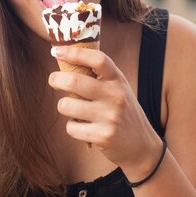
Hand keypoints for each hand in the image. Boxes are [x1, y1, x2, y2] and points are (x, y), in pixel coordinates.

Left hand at [48, 46, 161, 175]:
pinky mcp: (102, 137)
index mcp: (118, 80)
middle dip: (56, 79)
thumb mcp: (119, 89)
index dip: (74, 53)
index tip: (56, 51)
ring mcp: (109, 117)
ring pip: (66, 105)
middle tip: (53, 80)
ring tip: (73, 109)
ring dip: (63, 106)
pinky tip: (83, 127)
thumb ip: (100, 77)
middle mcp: (115, 96)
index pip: (98, 59)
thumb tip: (66, 61)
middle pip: (74, 81)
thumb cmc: (123, 112)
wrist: (142, 145)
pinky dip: (72, 127)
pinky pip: (71, 127)